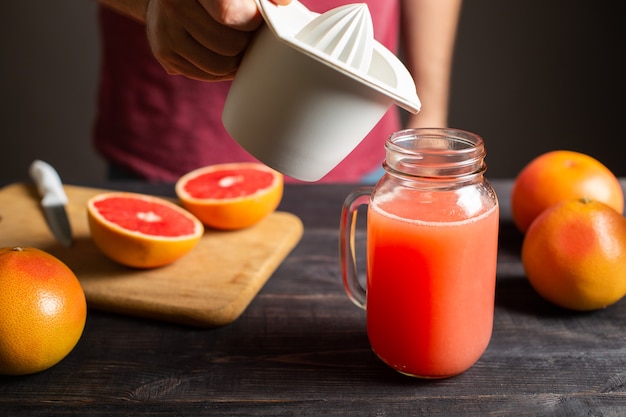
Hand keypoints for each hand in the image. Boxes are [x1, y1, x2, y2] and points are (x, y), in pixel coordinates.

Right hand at [145, 0, 290, 80]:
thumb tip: (285, 2)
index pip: (227, 12)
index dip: (249, 21)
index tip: (255, 18)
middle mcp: (173, 5)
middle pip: (228, 45)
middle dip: (244, 42)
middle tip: (244, 32)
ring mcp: (165, 32)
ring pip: (219, 66)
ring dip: (235, 60)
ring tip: (235, 44)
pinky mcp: (164, 54)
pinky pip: (206, 75)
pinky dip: (220, 69)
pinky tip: (219, 52)